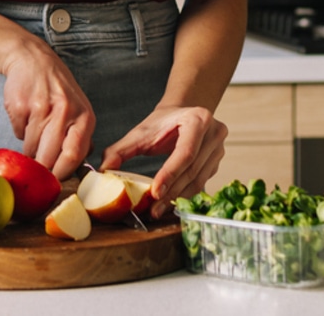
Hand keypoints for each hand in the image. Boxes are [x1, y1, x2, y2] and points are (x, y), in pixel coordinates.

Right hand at [0, 41, 95, 180]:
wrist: (32, 59)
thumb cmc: (58, 89)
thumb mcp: (79, 108)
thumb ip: (80, 137)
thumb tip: (78, 168)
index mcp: (83, 116)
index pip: (74, 155)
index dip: (62, 173)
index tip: (54, 182)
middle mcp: (64, 112)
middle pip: (49, 157)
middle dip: (42, 169)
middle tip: (38, 171)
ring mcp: (40, 108)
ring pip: (31, 148)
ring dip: (30, 149)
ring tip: (34, 132)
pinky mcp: (19, 106)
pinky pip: (17, 134)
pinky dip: (20, 132)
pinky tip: (26, 117)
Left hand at [100, 105, 227, 217]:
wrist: (181, 114)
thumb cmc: (162, 123)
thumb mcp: (140, 132)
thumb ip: (121, 149)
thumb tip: (103, 169)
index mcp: (198, 119)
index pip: (185, 152)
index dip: (170, 174)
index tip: (155, 193)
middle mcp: (214, 133)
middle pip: (192, 169)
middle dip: (171, 192)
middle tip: (153, 209)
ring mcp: (219, 149)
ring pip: (198, 180)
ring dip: (178, 197)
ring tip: (158, 210)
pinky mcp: (218, 163)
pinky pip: (201, 183)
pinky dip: (184, 194)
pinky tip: (170, 203)